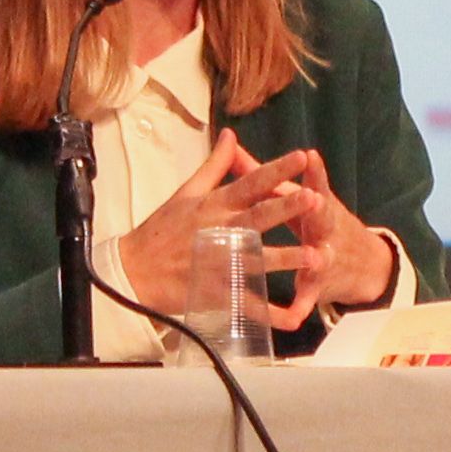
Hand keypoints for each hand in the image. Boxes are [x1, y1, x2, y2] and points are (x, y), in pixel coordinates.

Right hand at [116, 131, 319, 328]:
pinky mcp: (218, 294)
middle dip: (286, 209)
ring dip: (288, 260)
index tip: (302, 158)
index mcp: (215, 206)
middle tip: (315, 199)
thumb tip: (231, 134)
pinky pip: (248, 306)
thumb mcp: (186, 192)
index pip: (250, 183)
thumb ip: (214, 165)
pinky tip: (295, 317)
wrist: (133, 273)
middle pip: (258, 219)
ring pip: (259, 262)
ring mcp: (220, 265)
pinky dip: (271, 314)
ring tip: (317, 256)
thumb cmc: (162, 231)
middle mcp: (221, 233)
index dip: (276, 170)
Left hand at [273, 151, 405, 311]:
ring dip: (316, 256)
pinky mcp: (318, 286)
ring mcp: (324, 258)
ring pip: (320, 257)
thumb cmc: (314, 220)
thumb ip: (261, 174)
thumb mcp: (293, 196)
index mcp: (317, 204)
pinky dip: (301, 307)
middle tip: (315, 199)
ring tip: (316, 256)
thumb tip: (229, 145)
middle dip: (319, 209)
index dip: (313, 172)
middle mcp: (324, 229)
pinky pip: (307, 298)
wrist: (363, 263)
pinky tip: (292, 319)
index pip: (315, 184)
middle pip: (322, 218)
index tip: (310, 156)